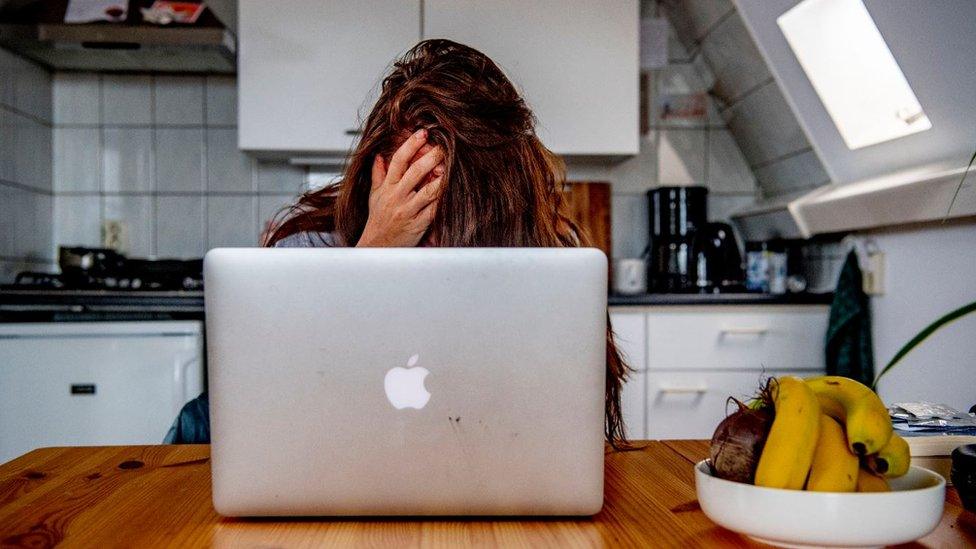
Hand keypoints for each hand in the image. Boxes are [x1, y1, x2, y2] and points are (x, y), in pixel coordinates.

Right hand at [357, 129, 444, 246]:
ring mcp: (408, 210)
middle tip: (443, 147)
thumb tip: (378, 156)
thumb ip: (377, 175)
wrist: (377, 246)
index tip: (422, 133)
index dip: (411, 145)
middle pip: (415, 172)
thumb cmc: (378, 220)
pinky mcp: (418, 224)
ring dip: (441, 179)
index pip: (398, 161)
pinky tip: (452, 192)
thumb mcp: (373, 195)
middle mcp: (397, 197)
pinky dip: (443, 201)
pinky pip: (433, 211)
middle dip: (431, 157)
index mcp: (387, 187)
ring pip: (428, 191)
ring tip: (450, 167)